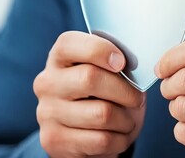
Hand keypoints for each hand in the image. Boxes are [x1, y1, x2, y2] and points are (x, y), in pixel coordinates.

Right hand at [34, 31, 145, 157]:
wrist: (85, 135)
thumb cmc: (104, 94)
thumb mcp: (108, 73)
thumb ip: (116, 63)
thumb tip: (135, 65)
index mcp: (59, 57)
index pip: (70, 43)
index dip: (100, 49)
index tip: (122, 62)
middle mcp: (47, 82)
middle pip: (89, 78)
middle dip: (125, 90)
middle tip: (137, 98)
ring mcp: (47, 112)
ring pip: (101, 114)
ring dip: (126, 119)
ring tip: (128, 120)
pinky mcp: (54, 140)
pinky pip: (101, 139)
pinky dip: (121, 139)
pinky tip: (119, 135)